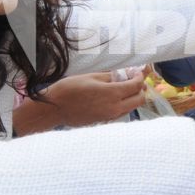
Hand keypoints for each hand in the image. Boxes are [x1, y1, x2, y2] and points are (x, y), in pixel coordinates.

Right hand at [27, 71, 145, 128]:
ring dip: (132, 98)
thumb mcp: (91, 76)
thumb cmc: (70, 89)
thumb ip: (110, 76)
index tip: (137, 72)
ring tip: (124, 88)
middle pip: (139, 100)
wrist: (54, 108)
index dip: (140, 77)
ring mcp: (110, 116)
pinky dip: (123, 105)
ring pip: (131, 108)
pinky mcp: (104, 121)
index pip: (136, 86)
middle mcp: (114, 107)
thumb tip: (123, 75)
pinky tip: (114, 98)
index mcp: (112, 93)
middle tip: (134, 81)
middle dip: (140, 89)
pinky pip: (121, 113)